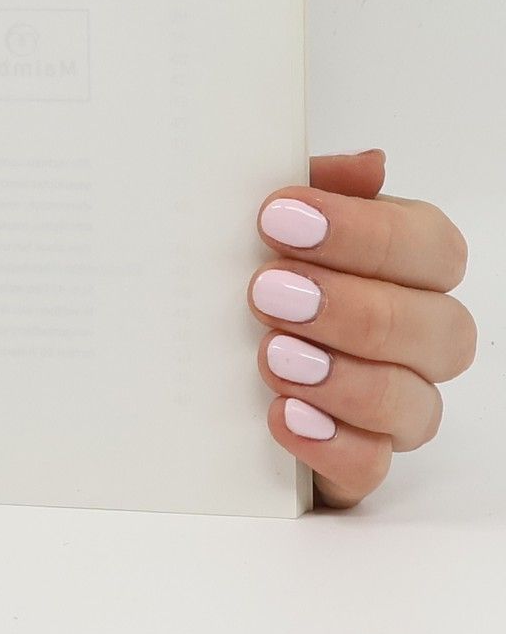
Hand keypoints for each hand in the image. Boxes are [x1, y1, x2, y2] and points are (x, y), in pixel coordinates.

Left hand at [251, 150, 474, 507]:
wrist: (194, 353)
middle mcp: (415, 336)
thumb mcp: (268, 217)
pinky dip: (331, 445)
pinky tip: (284, 417)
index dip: (365, 234)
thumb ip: (316, 185)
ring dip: (345, 379)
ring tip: (273, 356)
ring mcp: (392, 404)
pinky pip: (371, 467)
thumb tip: (369, 166)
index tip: (279, 218)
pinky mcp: (355, 459)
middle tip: (268, 292)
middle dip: (354, 309)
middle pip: (439, 329)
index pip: (431, 247)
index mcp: (404, 264)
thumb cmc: (249, 265)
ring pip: (415, 404)